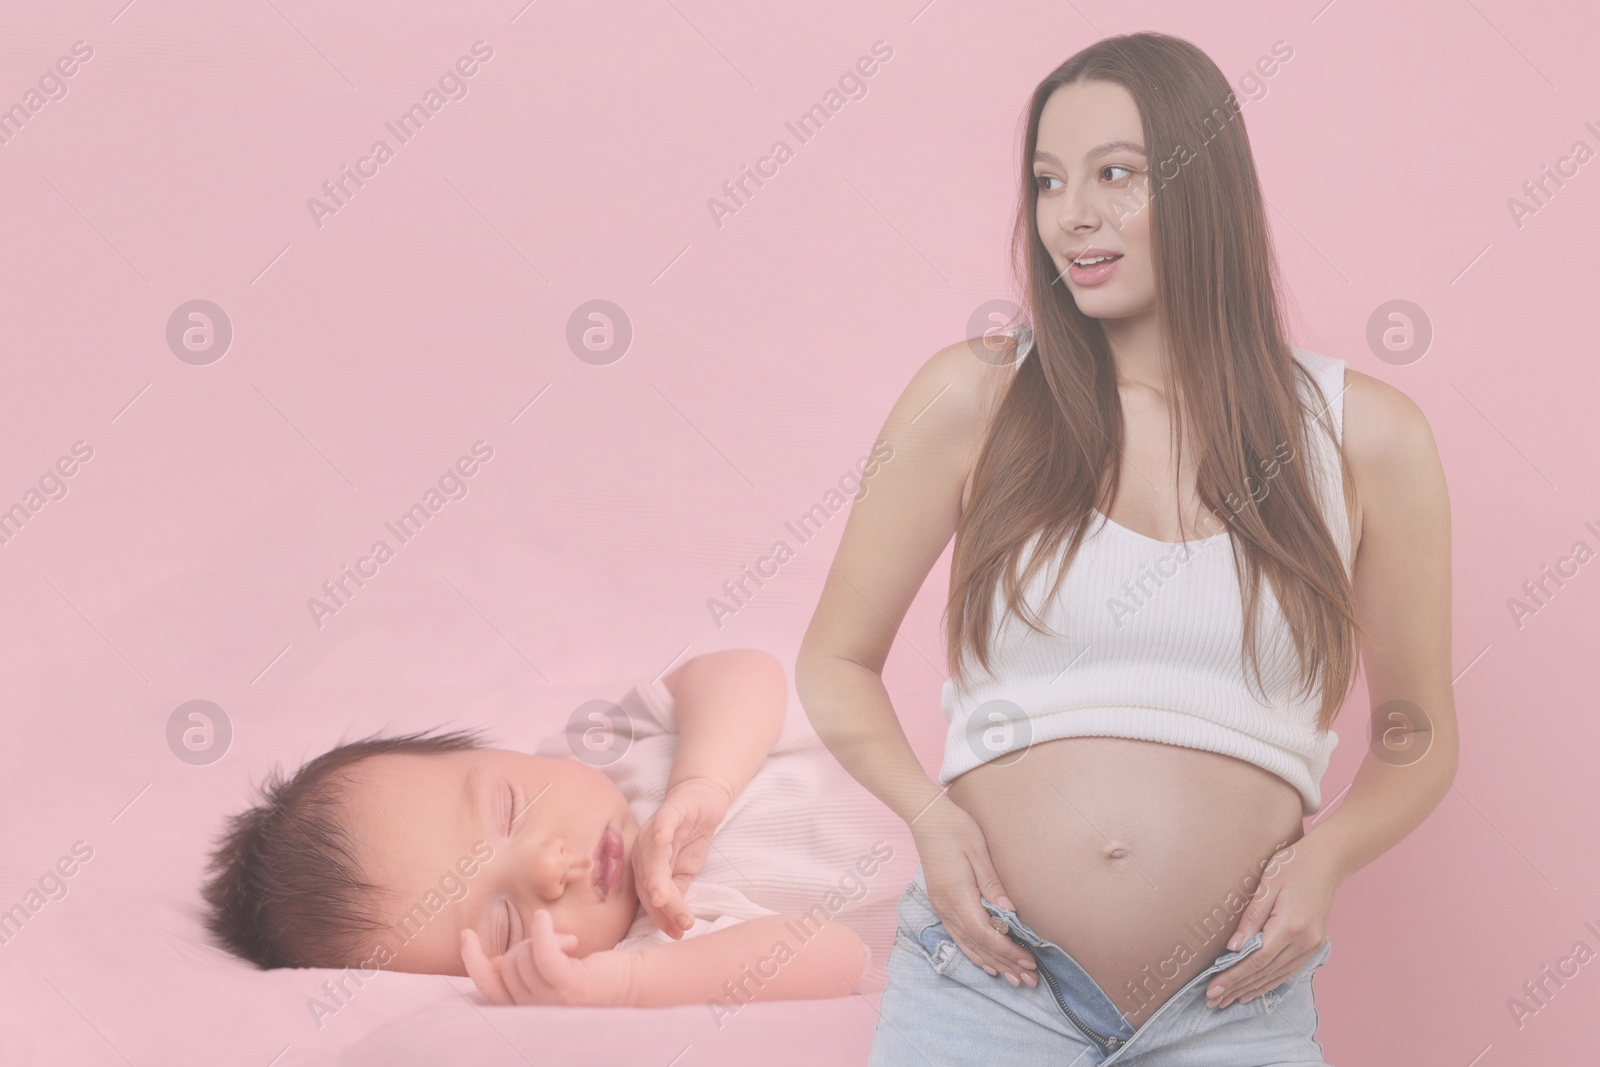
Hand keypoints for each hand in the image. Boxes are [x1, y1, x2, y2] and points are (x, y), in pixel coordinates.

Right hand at [461, 910, 637, 1006]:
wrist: (635, 984)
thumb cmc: (593, 974)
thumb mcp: (551, 972)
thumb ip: (522, 970)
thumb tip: (493, 960)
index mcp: (528, 1010)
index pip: (488, 989)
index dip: (473, 962)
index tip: (467, 934)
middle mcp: (536, 1012)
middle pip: (507, 964)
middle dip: (526, 941)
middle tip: (559, 942)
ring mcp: (552, 1002)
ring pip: (522, 956)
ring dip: (544, 937)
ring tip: (572, 943)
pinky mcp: (570, 986)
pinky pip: (541, 952)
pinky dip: (540, 931)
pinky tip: (544, 917)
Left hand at [633, 776, 732, 937]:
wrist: (702, 801)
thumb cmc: (690, 838)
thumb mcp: (685, 872)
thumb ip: (678, 893)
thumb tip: (678, 923)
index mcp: (644, 865)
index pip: (648, 895)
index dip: (660, 916)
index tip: (675, 934)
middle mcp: (643, 848)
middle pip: (647, 879)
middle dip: (661, 904)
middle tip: (677, 924)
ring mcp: (654, 829)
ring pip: (653, 856)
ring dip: (658, 877)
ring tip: (665, 898)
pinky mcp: (670, 811)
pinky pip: (664, 822)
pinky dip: (662, 831)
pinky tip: (664, 841)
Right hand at [910, 798, 1037, 988]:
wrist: (927, 818)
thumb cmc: (956, 829)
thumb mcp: (978, 852)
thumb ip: (993, 884)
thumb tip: (1010, 913)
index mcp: (957, 896)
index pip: (985, 934)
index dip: (1007, 951)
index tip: (1028, 961)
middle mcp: (947, 908)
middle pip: (978, 946)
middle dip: (1005, 964)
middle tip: (1030, 980)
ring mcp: (941, 908)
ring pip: (968, 945)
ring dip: (992, 963)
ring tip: (1013, 979)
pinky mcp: (941, 904)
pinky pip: (958, 937)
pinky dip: (975, 953)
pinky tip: (987, 963)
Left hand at [1206, 841, 1337, 1008]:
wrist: (1327, 861)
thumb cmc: (1292, 865)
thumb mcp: (1266, 885)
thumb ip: (1250, 919)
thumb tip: (1233, 949)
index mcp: (1291, 926)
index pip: (1256, 961)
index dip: (1233, 977)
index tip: (1213, 989)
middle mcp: (1304, 942)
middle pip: (1265, 973)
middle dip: (1237, 988)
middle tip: (1212, 1001)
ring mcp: (1312, 945)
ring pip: (1277, 976)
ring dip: (1252, 990)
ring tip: (1228, 1001)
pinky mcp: (1314, 945)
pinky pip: (1289, 970)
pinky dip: (1270, 983)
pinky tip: (1254, 991)